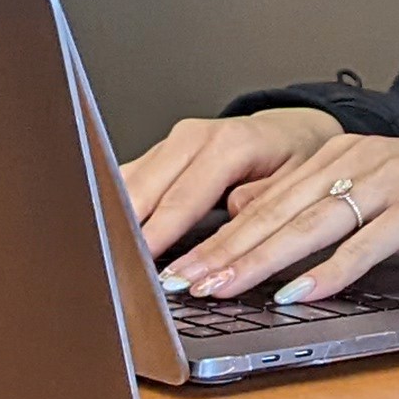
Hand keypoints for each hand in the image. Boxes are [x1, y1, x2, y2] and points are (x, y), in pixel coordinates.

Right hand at [120, 106, 334, 259]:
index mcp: (229, 144)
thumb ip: (265, 198)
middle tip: (110, 269)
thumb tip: (233, 211)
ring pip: (127, 182)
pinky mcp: (159, 154)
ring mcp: (171, 143)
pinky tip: (106, 235)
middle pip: (144, 190)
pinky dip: (114, 207)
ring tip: (102, 256)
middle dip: (123, 229)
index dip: (158, 234)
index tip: (139, 263)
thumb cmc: (294, 157)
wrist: (290, 129)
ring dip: (112, 219)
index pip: (183, 199)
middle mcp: (193, 138)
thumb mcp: (297, 180)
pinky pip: (127, 180)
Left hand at [161, 133, 398, 305]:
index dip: (216, 238)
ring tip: (226, 289)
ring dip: (263, 261)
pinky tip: (299, 293)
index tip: (177, 270)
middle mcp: (357, 158)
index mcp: (336, 154)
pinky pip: (367, 242)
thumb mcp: (365, 195)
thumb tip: (242, 213)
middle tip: (184, 284)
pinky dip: (330, 271)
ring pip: (313, 224)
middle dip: (225, 252)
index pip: (262, 201)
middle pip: (278, 212)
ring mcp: (391, 178)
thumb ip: (307, 201)